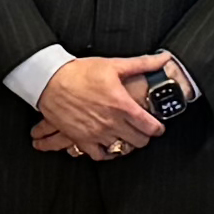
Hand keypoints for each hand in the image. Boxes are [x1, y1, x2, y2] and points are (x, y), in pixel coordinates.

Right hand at [30, 56, 167, 161]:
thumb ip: (142, 64)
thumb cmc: (80, 72)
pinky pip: (100, 155)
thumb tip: (163, 59)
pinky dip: (107, 152)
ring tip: (127, 137)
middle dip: (144, 136)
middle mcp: (112, 122)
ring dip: (127, 144)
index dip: (158, 129)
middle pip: (139, 141)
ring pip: (122, 149)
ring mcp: (96, 133)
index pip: (150, 127)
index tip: (157, 127)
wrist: (50, 81)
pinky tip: (109, 145)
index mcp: (122, 106)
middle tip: (143, 131)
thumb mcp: (113, 65)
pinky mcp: (82, 139)